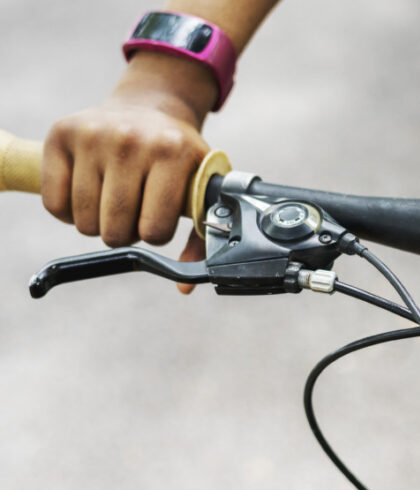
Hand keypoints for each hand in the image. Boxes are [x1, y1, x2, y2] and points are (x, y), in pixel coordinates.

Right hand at [40, 52, 215, 292]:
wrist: (151, 109)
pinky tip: (88, 195)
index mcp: (173, 153)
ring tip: (113, 202)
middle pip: (116, 230)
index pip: (154, 230)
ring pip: (84, 222)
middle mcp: (131, 140)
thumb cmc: (179, 158)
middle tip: (133, 213)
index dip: (155, 235)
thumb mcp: (201, 187)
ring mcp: (93, 135)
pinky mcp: (60, 134)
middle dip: (125, 234)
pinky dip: (69, 213)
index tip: (158, 219)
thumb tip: (185, 287)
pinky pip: (55, 205)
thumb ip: (201, 238)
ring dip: (98, 225)